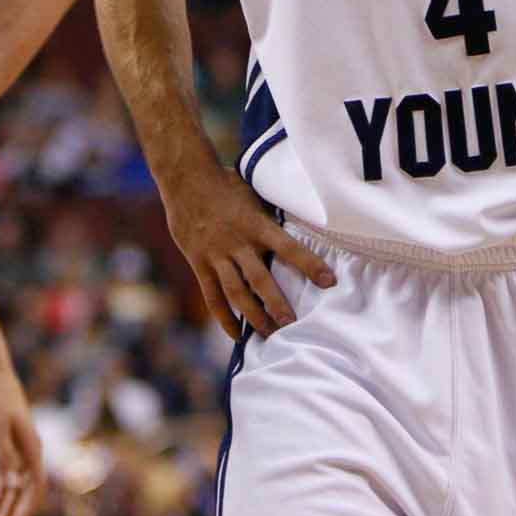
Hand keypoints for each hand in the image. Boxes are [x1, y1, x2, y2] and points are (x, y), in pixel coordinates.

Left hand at [0, 361, 45, 515]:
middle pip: (28, 491)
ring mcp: (19, 448)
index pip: (34, 487)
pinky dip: (1, 493)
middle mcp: (30, 451)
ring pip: (17, 486)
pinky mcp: (7, 444)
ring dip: (8, 507)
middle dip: (17, 514)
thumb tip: (14, 483)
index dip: (26, 510)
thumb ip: (4, 455)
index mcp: (32, 447)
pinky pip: (7, 476)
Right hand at [162, 164, 333, 339]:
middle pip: (260, 279)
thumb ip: (270, 216)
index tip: (329, 281)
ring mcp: (216, 255)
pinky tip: (236, 334)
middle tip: (292, 325)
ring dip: (253, 316)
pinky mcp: (199, 264)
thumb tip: (300, 222)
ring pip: (236, 292)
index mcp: (256, 224)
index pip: (288, 247)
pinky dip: (224, 317)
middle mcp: (238, 243)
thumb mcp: (254, 194)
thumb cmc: (227, 184)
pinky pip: (212, 296)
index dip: (310, 265)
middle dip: (277, 304)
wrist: (186, 181)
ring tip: (268, 333)